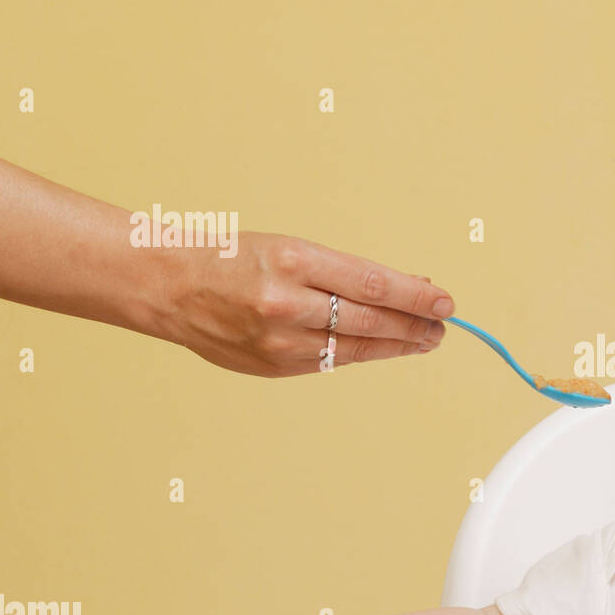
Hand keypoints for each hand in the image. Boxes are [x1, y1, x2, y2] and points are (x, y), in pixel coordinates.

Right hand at [156, 231, 454, 376]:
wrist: (168, 286)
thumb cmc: (231, 258)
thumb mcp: (289, 248)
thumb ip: (343, 273)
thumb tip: (403, 287)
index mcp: (294, 260)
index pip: (374, 283)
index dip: (417, 297)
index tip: (446, 302)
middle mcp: (287, 302)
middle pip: (371, 320)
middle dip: (416, 325)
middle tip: (443, 326)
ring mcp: (280, 340)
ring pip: (356, 348)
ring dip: (398, 345)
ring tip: (424, 340)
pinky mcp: (274, 367)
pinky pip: (331, 362)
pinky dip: (360, 354)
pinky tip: (381, 348)